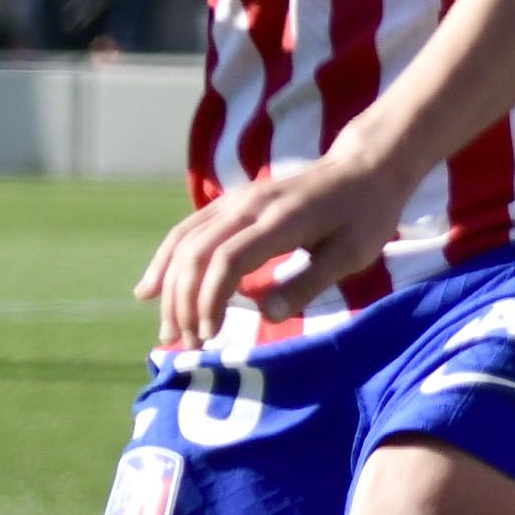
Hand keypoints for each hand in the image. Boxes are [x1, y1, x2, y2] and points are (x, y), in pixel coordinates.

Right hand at [136, 144, 414, 352]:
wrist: (362, 167)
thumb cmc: (365, 216)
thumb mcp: (353, 252)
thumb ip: (309, 281)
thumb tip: (266, 314)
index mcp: (280, 220)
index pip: (228, 259)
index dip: (210, 300)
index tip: (208, 337)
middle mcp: (248, 205)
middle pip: (196, 253)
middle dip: (183, 303)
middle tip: (186, 346)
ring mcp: (235, 200)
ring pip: (184, 242)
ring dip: (169, 288)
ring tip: (167, 331)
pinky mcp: (230, 203)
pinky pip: (186, 231)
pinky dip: (165, 262)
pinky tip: (150, 290)